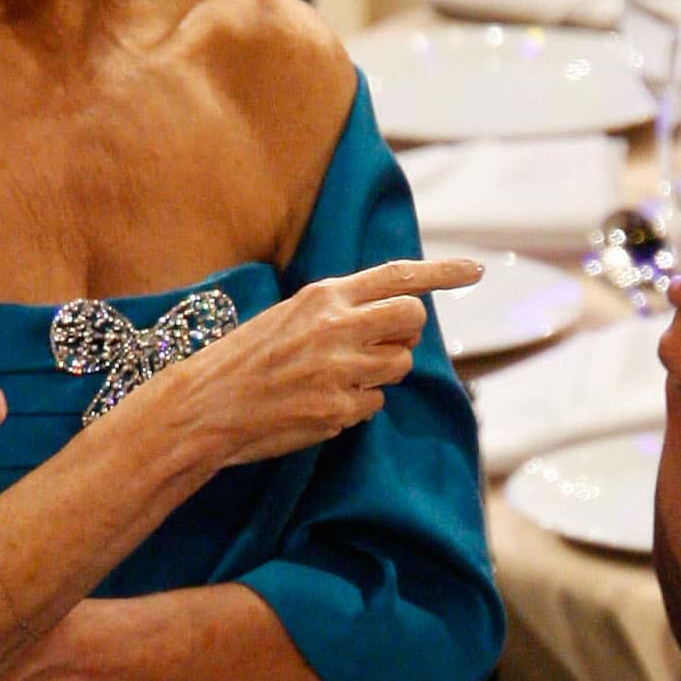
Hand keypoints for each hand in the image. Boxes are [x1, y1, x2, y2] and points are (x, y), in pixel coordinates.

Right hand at [189, 256, 482, 466]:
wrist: (203, 405)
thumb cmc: (245, 359)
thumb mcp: (290, 315)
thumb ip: (339, 310)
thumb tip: (392, 318)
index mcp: (324, 296)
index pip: (397, 275)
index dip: (441, 273)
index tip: (476, 272)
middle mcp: (337, 326)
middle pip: (413, 318)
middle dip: (406, 332)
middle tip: (379, 344)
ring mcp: (340, 369)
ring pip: (398, 365)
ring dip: (378, 374)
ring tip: (332, 378)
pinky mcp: (337, 409)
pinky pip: (374, 405)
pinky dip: (355, 407)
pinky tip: (318, 404)